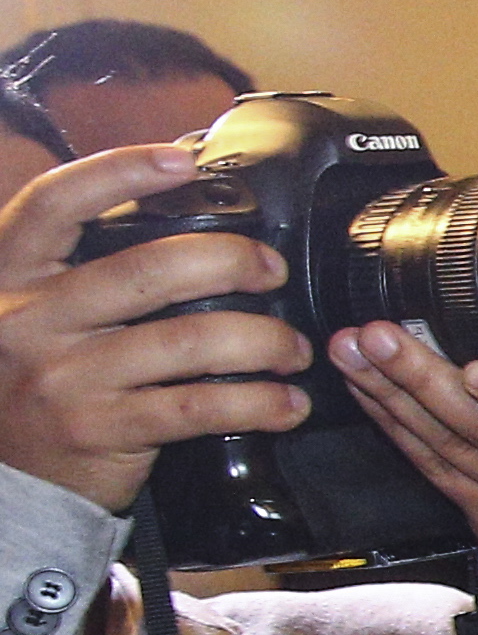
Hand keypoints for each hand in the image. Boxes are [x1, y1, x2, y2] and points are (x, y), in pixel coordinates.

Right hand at [0, 148, 311, 510]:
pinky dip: (257, 403)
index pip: (54, 204)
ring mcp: (62, 377)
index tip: (181, 160)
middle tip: (273, 269)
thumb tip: (177, 211)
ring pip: (186, 340)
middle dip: (231, 261)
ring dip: (262, 340)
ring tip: (292, 348)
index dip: (118, 172)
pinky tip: (285, 403)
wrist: (8, 474)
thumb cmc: (39, 379)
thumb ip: (84, 270)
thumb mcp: (37, 313)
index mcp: (11, 276)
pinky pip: (197, 408)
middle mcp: (29, 320)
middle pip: (146, 270)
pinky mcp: (99, 430)